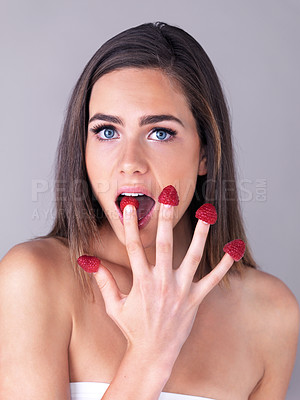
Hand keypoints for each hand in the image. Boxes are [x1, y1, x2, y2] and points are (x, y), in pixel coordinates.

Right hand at [94, 202, 233, 365]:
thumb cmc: (132, 328)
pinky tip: (234, 249)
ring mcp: (181, 290)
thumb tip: (88, 260)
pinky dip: (224, 265)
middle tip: (168, 196)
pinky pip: (213, 279)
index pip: (133, 247)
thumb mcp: (114, 306)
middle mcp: (162, 282)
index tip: (129, 206)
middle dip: (165, 218)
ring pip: (193, 256)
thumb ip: (104, 281)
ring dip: (200, 233)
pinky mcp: (195, 299)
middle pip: (165, 244)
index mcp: (141, 281)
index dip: (130, 225)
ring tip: (206, 212)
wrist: (153, 354)